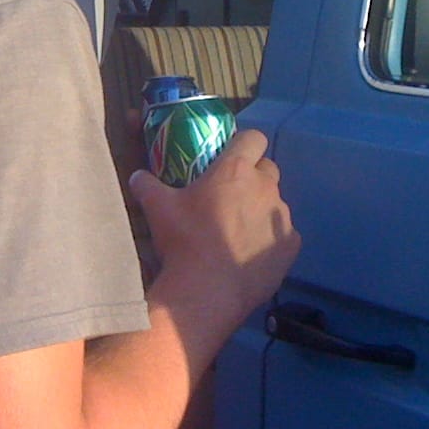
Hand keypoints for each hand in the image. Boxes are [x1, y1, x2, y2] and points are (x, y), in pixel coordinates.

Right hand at [128, 128, 299, 322]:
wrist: (207, 291)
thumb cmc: (184, 240)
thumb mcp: (156, 208)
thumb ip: (146, 185)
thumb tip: (137, 176)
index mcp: (236, 170)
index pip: (254, 138)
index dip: (243, 144)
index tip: (229, 157)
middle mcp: (265, 187)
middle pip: (268, 169)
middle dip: (253, 177)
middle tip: (229, 195)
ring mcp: (282, 217)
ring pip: (275, 203)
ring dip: (260, 209)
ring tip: (237, 231)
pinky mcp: (291, 246)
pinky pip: (282, 234)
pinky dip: (269, 239)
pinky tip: (250, 254)